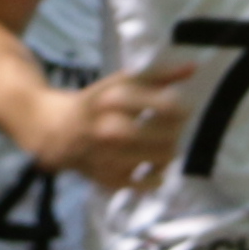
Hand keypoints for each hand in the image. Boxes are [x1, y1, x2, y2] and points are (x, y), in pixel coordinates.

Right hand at [66, 57, 198, 187]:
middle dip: (177, 131)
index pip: (168, 106)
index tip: (183, 109)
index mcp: (115, 99)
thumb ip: (158, 75)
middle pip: (169, 135)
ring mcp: (109, 156)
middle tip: (174, 129)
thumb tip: (193, 67)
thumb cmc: (96, 103)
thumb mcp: (122, 83)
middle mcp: (110, 128)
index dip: (182, 108)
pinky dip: (156, 177)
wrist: (55, 130)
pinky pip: (147, 182)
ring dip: (170, 151)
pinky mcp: (108, 177)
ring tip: (165, 145)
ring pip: (162, 158)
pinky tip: (154, 167)